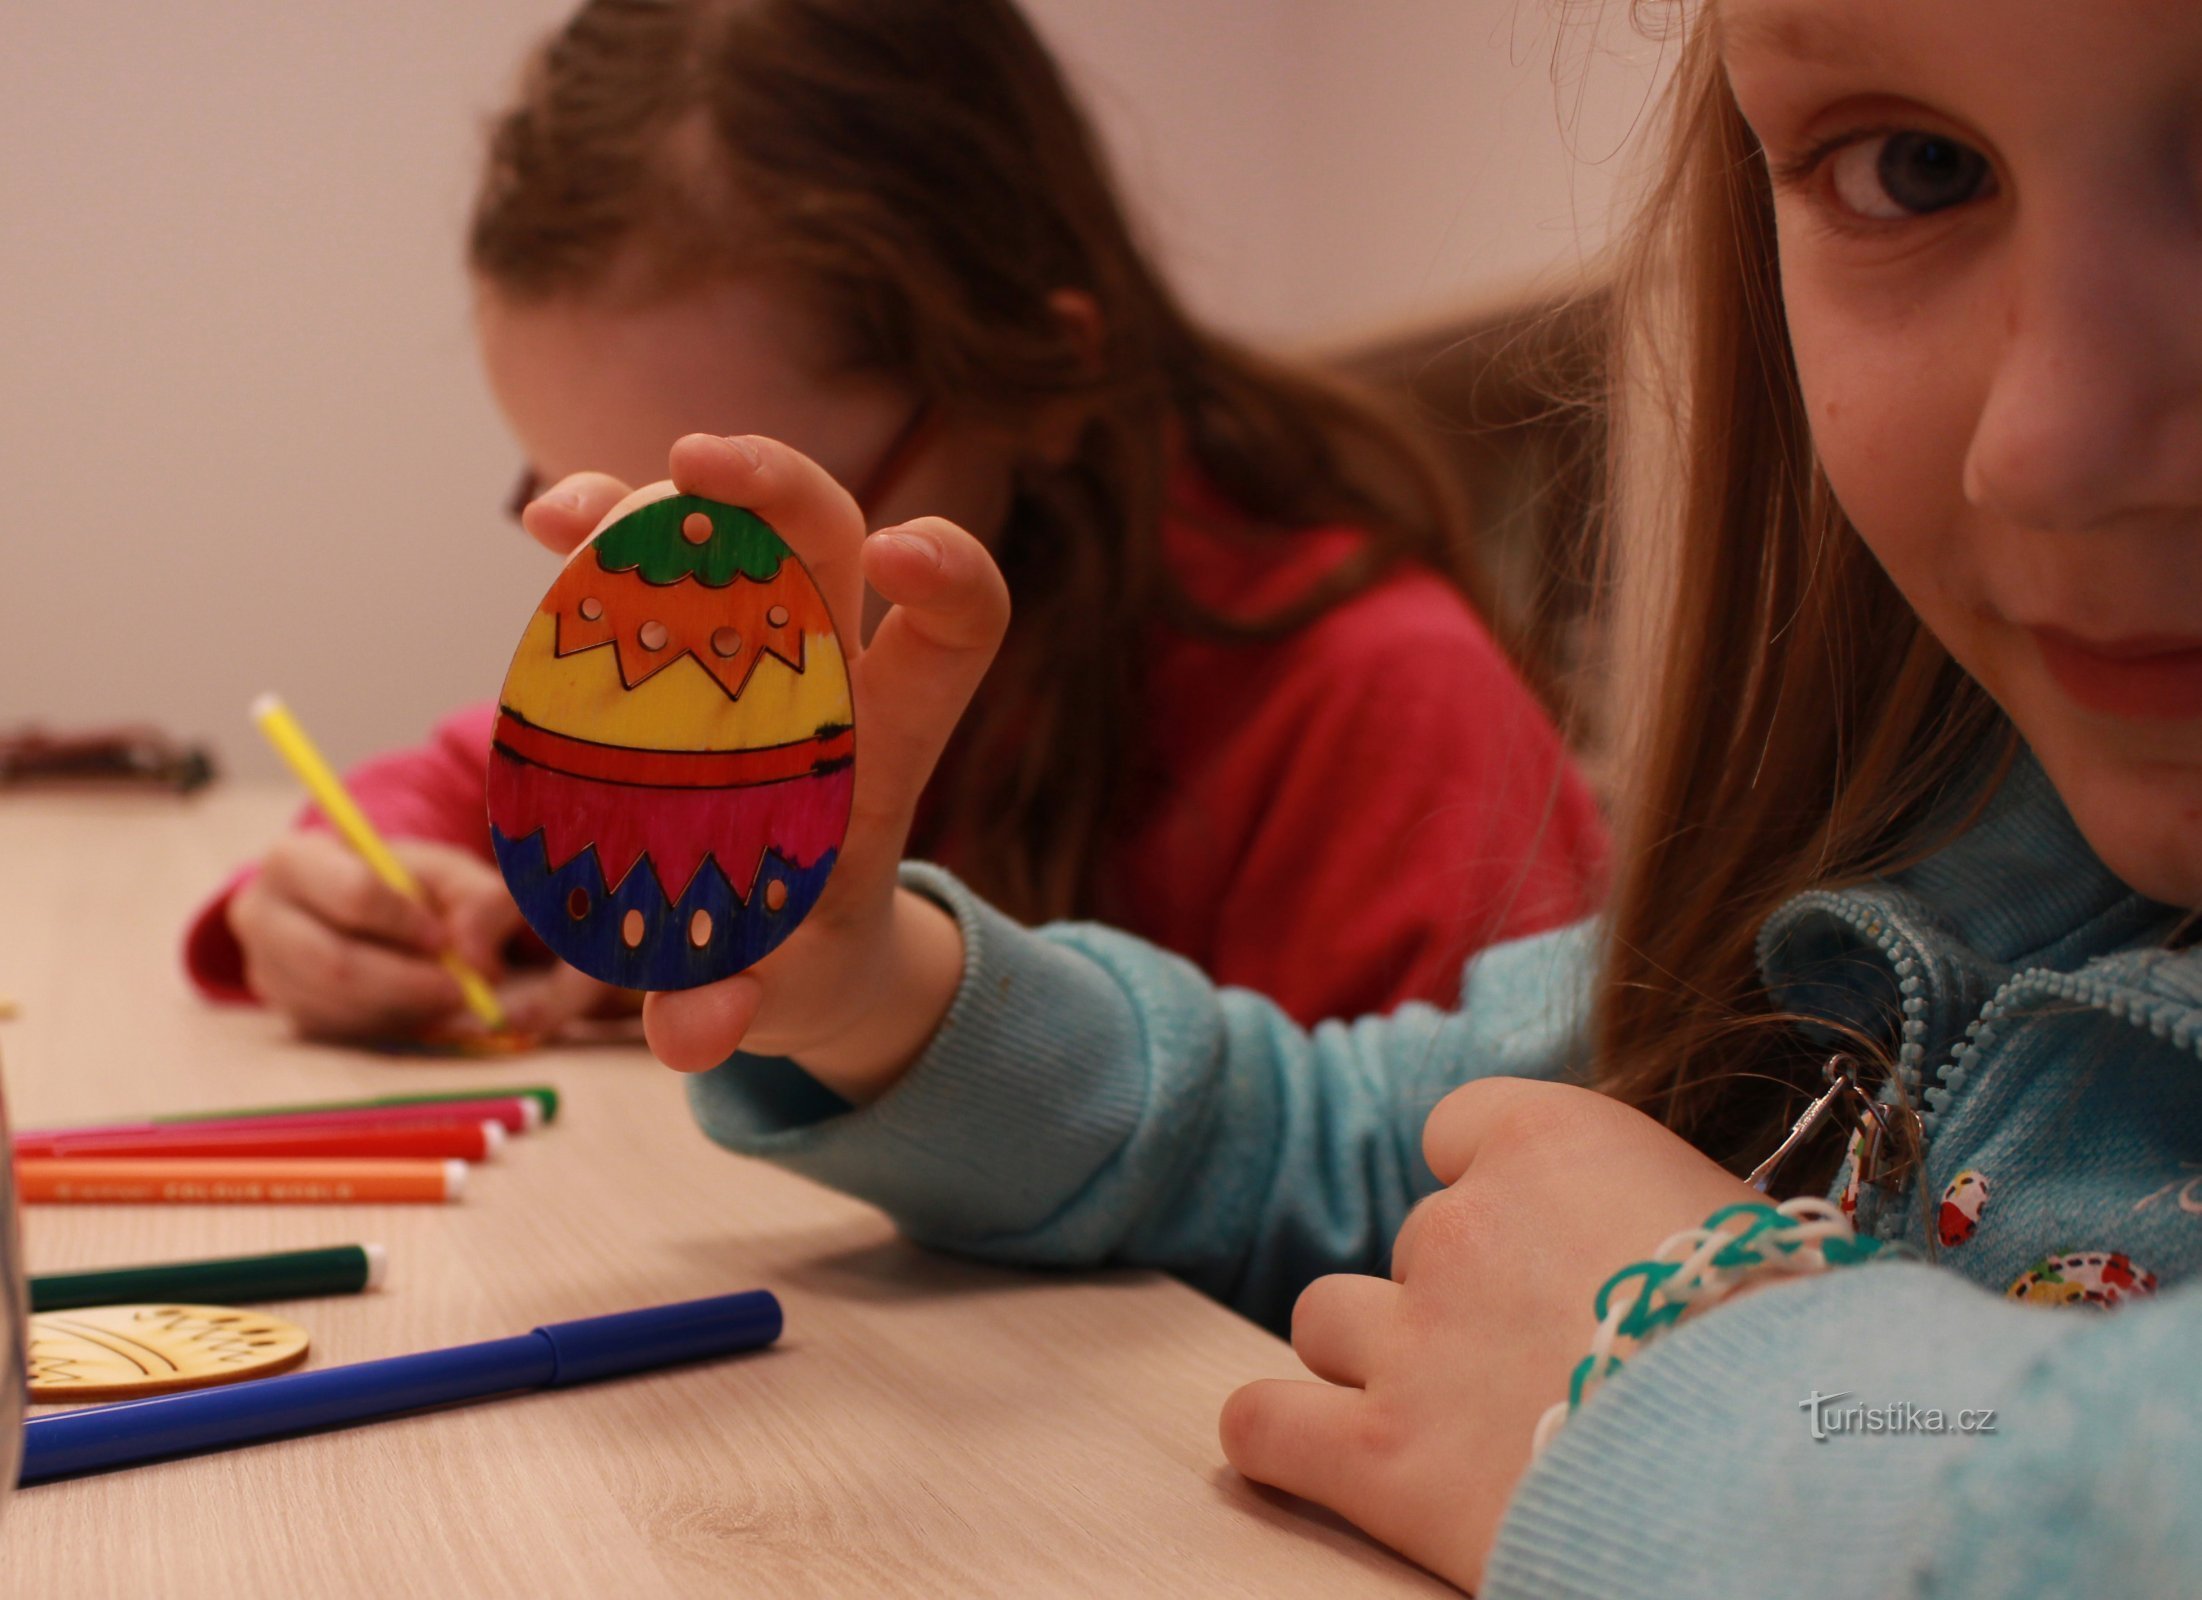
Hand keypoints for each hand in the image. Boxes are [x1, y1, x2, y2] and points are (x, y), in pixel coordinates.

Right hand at [228, 834, 612, 1038]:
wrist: (367, 909)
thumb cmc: (409, 885)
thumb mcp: (452, 874)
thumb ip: (482, 903)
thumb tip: (477, 963)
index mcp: (295, 860)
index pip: (353, 894)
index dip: (406, 922)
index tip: (444, 938)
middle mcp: (261, 916)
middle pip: (334, 964)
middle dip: (407, 983)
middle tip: (460, 990)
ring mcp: (267, 970)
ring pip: (339, 1006)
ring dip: (403, 1008)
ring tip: (445, 992)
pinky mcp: (286, 1012)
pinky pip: (341, 1032)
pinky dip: (389, 1024)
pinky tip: (415, 1004)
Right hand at [520, 436, 1009, 1099]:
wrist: (790, 945)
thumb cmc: (804, 958)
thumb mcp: (786, 997)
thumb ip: (741, 1009)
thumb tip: (695, 1031)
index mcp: (883, 745)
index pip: (958, 629)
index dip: (950, 575)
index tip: (903, 551)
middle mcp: (824, 671)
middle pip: (828, 537)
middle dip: (776, 484)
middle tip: (696, 465)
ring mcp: (745, 649)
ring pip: (722, 536)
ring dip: (651, 506)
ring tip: (569, 517)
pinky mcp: (673, 651)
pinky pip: (640, 567)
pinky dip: (597, 532)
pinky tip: (548, 525)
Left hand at [1219, 1079, 1760, 1590]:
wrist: (1780, 1478)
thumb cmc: (1802, 1359)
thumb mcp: (1751, 1239)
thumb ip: (1662, 1220)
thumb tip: (1667, 1254)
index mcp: (1554, 1143)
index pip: (1462, 1127)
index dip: (1492, 1187)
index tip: (1542, 1242)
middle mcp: (1464, 1225)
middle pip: (1419, 1241)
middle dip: (1463, 1298)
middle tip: (1543, 1368)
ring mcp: (1412, 1339)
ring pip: (1329, 1320)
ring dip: (1372, 1361)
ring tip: (1446, 1420)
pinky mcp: (1381, 1456)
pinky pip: (1264, 1424)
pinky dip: (1276, 1439)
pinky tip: (1315, 1457)